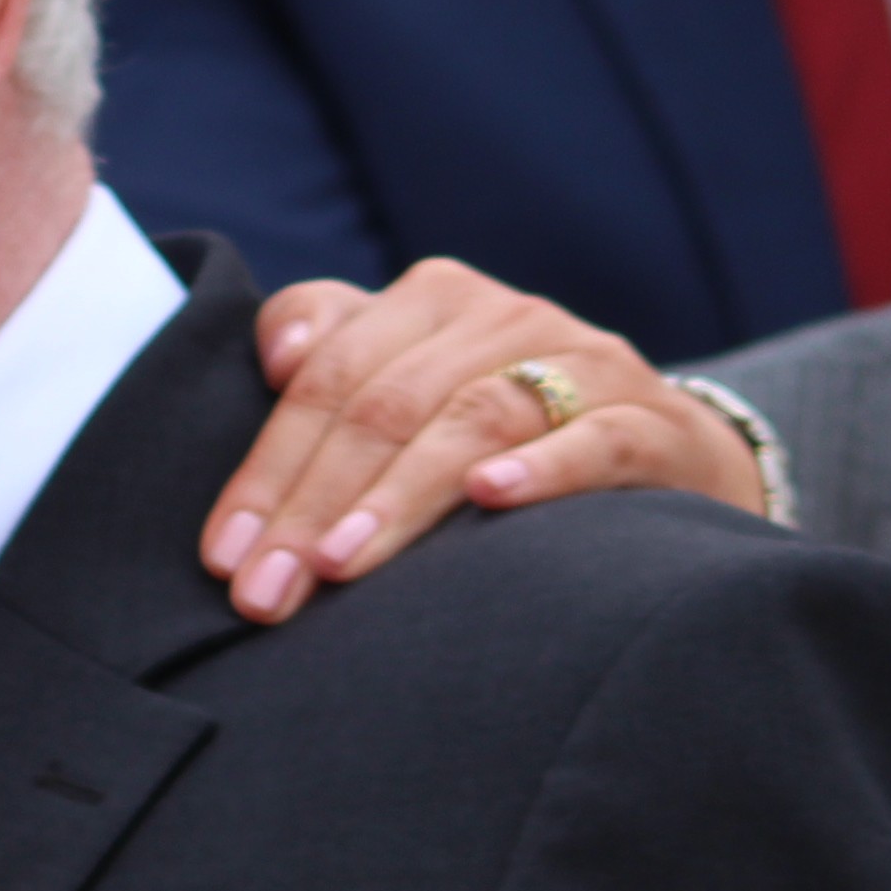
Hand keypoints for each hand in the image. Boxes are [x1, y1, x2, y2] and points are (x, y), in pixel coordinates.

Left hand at [201, 258, 765, 623]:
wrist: (667, 452)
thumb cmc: (502, 429)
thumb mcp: (412, 385)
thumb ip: (336, 359)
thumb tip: (274, 356)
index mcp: (429, 301)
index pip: (324, 374)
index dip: (266, 467)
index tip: (223, 557)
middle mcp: (503, 316)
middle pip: (386, 403)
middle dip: (314, 504)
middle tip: (268, 590)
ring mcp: (585, 362)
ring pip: (474, 417)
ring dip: (400, 495)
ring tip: (342, 562)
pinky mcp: (655, 421)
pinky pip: (596, 438)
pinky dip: (542, 467)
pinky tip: (490, 499)